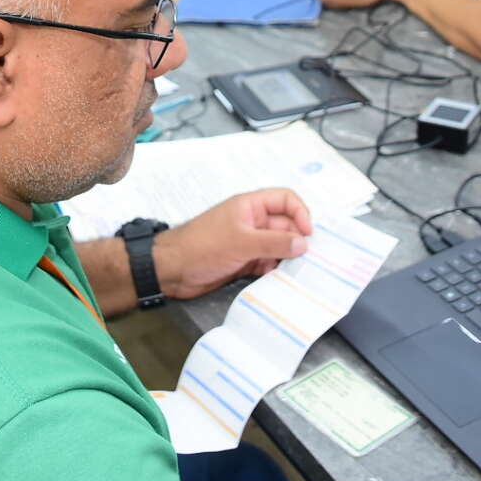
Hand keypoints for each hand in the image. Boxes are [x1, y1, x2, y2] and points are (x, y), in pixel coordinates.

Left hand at [154, 189, 311, 299]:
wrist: (172, 270)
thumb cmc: (200, 246)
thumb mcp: (242, 242)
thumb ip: (274, 242)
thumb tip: (303, 243)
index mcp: (250, 206)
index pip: (285, 200)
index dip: (300, 213)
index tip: (308, 234)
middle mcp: (251, 221)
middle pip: (285, 225)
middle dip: (297, 240)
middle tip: (308, 259)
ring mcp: (248, 242)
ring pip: (278, 246)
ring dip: (287, 258)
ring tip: (297, 272)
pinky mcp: (243, 261)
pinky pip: (267, 263)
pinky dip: (275, 271)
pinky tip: (280, 280)